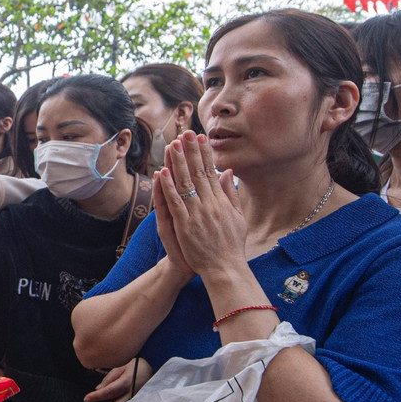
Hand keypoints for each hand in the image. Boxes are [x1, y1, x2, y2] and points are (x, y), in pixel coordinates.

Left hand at [85, 358, 153, 401]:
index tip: (87, 399)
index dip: (97, 396)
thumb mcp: (122, 365)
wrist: (153, 370)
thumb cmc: (137, 366)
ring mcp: (138, 401)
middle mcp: (134, 393)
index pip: (110, 391)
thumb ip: (110, 377)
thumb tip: (99, 388)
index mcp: (128, 381)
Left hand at [156, 131, 245, 276]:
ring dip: (177, 163)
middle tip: (185, 133)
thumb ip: (231, 194)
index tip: (200, 137)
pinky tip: (163, 173)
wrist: (224, 268)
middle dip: (190, 151)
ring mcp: (197, 214)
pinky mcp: (185, 225)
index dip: (204, 153)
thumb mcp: (238, 217)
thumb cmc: (231, 245)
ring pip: (185, 183)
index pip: (211, 171)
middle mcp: (210, 204)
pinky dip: (168, 187)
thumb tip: (227, 172)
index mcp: (222, 201)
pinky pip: (175, 203)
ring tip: (172, 145)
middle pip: (198, 173)